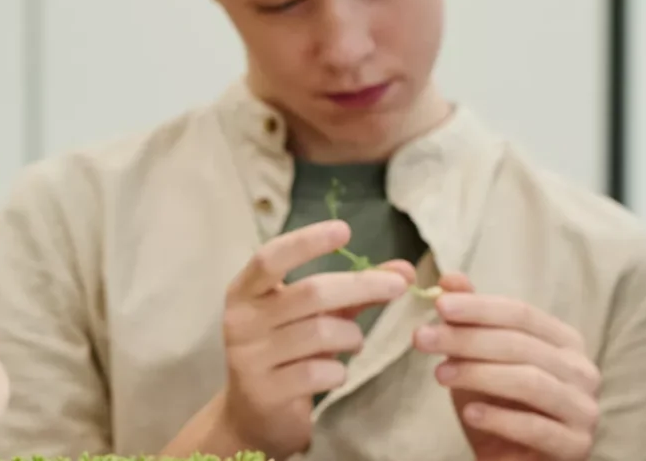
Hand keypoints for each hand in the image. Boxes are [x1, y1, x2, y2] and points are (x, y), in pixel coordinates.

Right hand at [166, 220, 412, 457]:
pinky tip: (336, 373)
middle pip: (311, 293)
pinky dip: (339, 371)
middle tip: (398, 286)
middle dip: (361, 286)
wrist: (253, 416)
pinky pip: (319, 372)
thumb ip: (353, 292)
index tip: (344, 230)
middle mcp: (242, 320)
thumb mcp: (312, 317)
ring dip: (351, 336)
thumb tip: (403, 270)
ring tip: (354, 342)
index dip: (307, 242)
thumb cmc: (286, 355)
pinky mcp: (265, 391)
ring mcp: (250, 356)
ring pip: (321, 333)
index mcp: (245, 292)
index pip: (272, 257)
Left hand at [413, 272, 601, 460]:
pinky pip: (537, 427)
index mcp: (565, 342)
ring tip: (439, 375)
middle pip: (521, 345)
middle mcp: (583, 371)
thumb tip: (449, 279)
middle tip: (423, 339)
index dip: (479, 307)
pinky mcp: (576, 446)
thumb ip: (471, 321)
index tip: (439, 305)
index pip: (521, 314)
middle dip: (467, 339)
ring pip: (530, 381)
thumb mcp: (478, 361)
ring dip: (479, 374)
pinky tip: (469, 413)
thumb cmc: (498, 406)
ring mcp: (584, 410)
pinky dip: (500, 418)